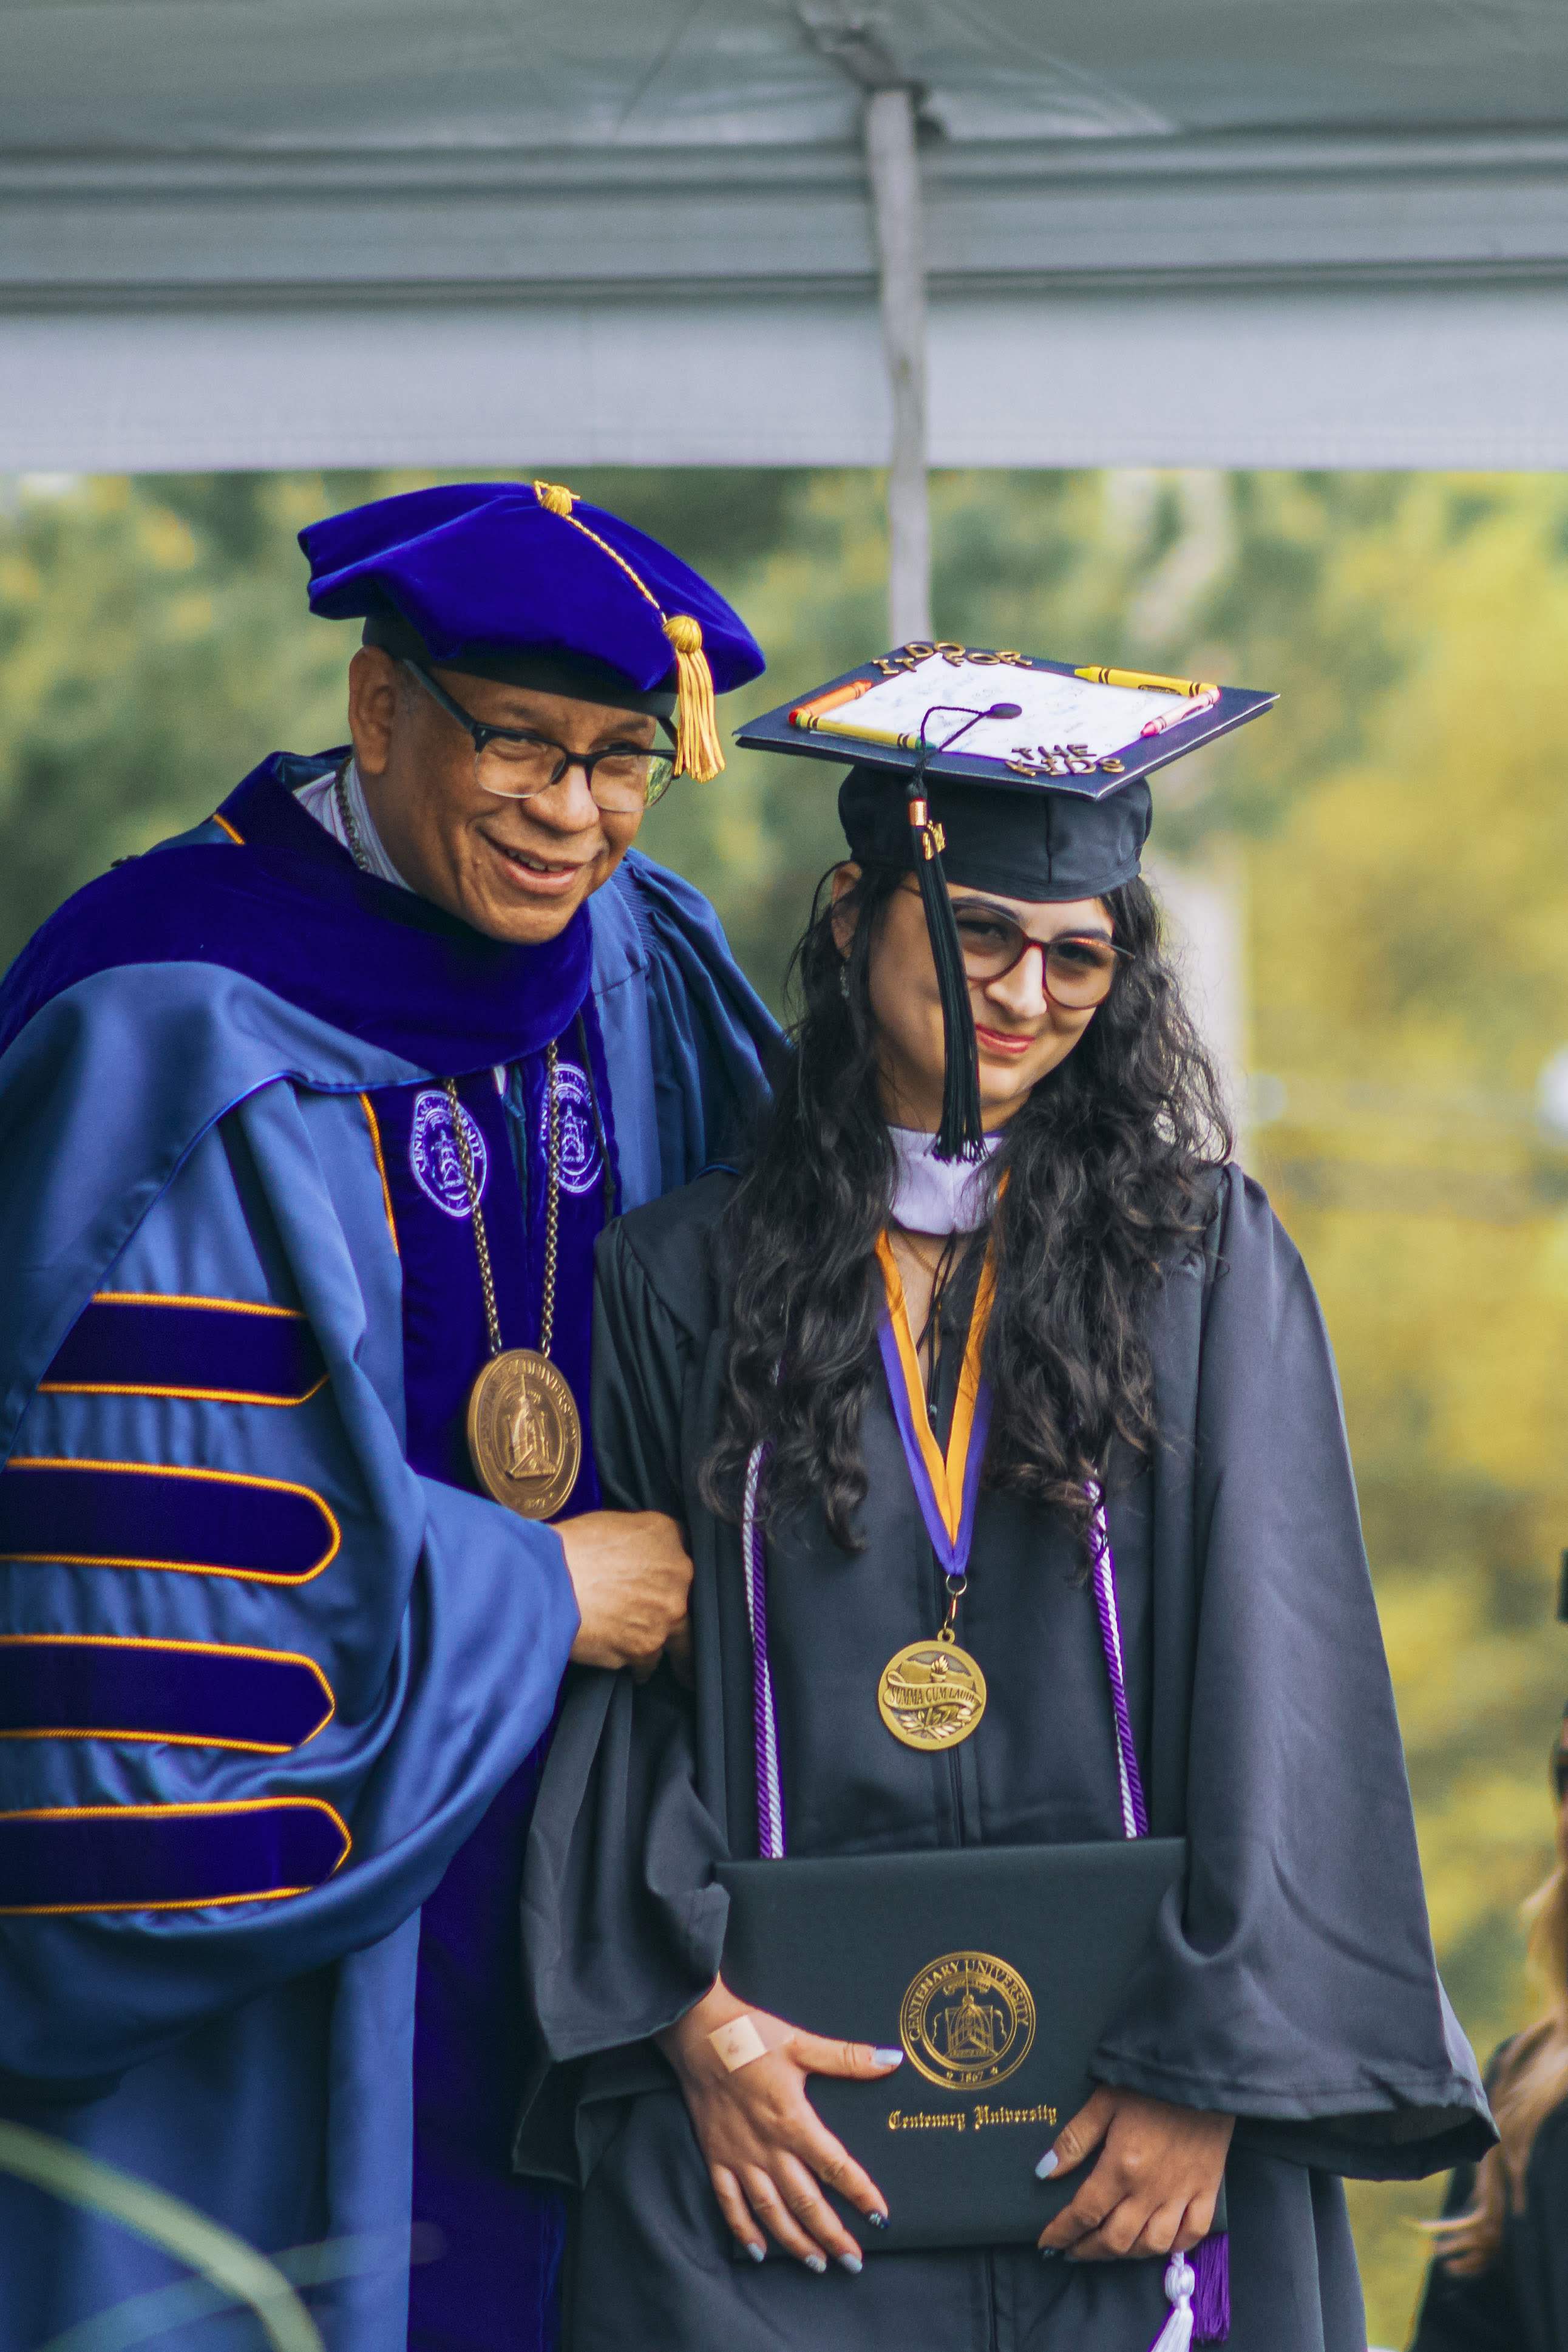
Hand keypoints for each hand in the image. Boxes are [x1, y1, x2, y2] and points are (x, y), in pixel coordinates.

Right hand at [555, 1510, 691, 1676]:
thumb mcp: (611, 1521)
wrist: (546, 1584)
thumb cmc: (568, 1549)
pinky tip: (632, 1666)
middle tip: (668, 1620)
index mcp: (666, 1537)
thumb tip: (643, 1555)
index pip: (681, 1551)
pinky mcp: (644, 1650)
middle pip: (686, 1599)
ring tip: (655, 1652)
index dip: (672, 1569)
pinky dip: (640, 1666)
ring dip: (661, 1641)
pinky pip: (648, 1664)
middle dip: (674, 1610)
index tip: (674, 1583)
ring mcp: (664, 1617)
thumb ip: (641, 1538)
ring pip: (676, 1639)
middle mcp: (677, 1577)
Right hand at [657, 1976, 901, 2272]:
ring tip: (817, 2264)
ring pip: (771, 2211)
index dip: (861, 2194)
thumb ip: (847, 2057)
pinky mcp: (715, 2157)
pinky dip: (743, 2230)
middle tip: (854, 2261)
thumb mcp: (801, 2042)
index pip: (835, 2167)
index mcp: (792, 2120)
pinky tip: (758, 2252)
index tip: (881, 2218)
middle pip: (805, 2201)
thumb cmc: (750, 2034)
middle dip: (832, 2234)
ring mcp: (739, 2156)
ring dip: (795, 2241)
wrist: (697, 2032)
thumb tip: (893, 2059)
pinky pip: (729, 2203)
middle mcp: (767, 2147)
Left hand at [1036, 2085, 1232, 2260]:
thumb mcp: (1103, 2102)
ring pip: (1152, 2245)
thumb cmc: (1147, 2083)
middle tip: (1072, 2249)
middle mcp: (1151, 2190)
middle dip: (1088, 2249)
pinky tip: (1158, 2244)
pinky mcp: (1208, 2190)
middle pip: (1116, 2239)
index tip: (1046, 2243)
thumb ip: (1074, 2140)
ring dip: (1125, 2254)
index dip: (1062, 2232)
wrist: (1200, 2069)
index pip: (1085, 2213)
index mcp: (1121, 2167)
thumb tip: (1044, 2172)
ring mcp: (1182, 2194)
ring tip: (1107, 2248)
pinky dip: (1174, 2247)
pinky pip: (1192, 2234)